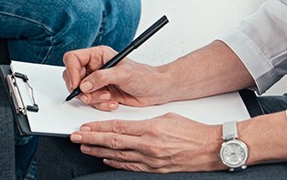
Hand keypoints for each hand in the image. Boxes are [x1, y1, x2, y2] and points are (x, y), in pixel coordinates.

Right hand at [62, 46, 164, 109]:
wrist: (156, 90)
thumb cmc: (144, 76)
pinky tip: (112, 102)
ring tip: (108, 98)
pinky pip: (90, 101)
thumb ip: (101, 77)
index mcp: (97, 55)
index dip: (72, 72)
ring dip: (93, 99)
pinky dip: (99, 105)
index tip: (78, 85)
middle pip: (72, 76)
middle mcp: (94, 67)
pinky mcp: (100, 93)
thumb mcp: (123, 74)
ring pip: (80, 91)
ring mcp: (96, 81)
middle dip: (81, 89)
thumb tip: (83, 85)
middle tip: (90, 96)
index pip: (72, 59)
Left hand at [71, 114, 221, 171]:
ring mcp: (152, 160)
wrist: (212, 148)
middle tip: (74, 137)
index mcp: (150, 129)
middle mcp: (149, 146)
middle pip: (113, 142)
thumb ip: (142, 121)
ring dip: (99, 152)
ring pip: (119, 156)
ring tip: (84, 148)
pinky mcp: (156, 170)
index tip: (83, 127)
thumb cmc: (192, 131)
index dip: (97, 128)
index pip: (116, 127)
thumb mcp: (165, 117)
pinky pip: (131, 166)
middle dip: (91, 139)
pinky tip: (106, 159)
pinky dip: (116, 163)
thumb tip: (125, 124)